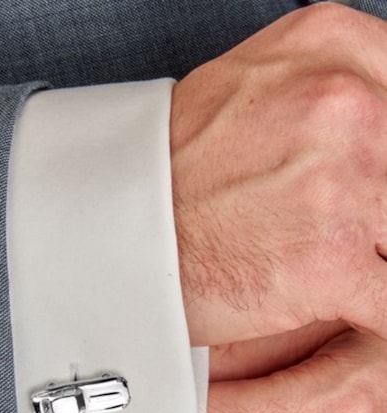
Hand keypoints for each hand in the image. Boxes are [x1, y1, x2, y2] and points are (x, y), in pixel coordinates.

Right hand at [172, 3, 386, 345]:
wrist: (106, 239)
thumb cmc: (163, 179)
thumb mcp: (243, 92)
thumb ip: (321, 95)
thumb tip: (372, 130)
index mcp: (324, 49)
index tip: (370, 183)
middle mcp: (342, 104)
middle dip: (377, 212)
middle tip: (341, 229)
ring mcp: (341, 182)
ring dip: (371, 255)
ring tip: (329, 265)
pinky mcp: (331, 260)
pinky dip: (369, 309)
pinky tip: (339, 306)